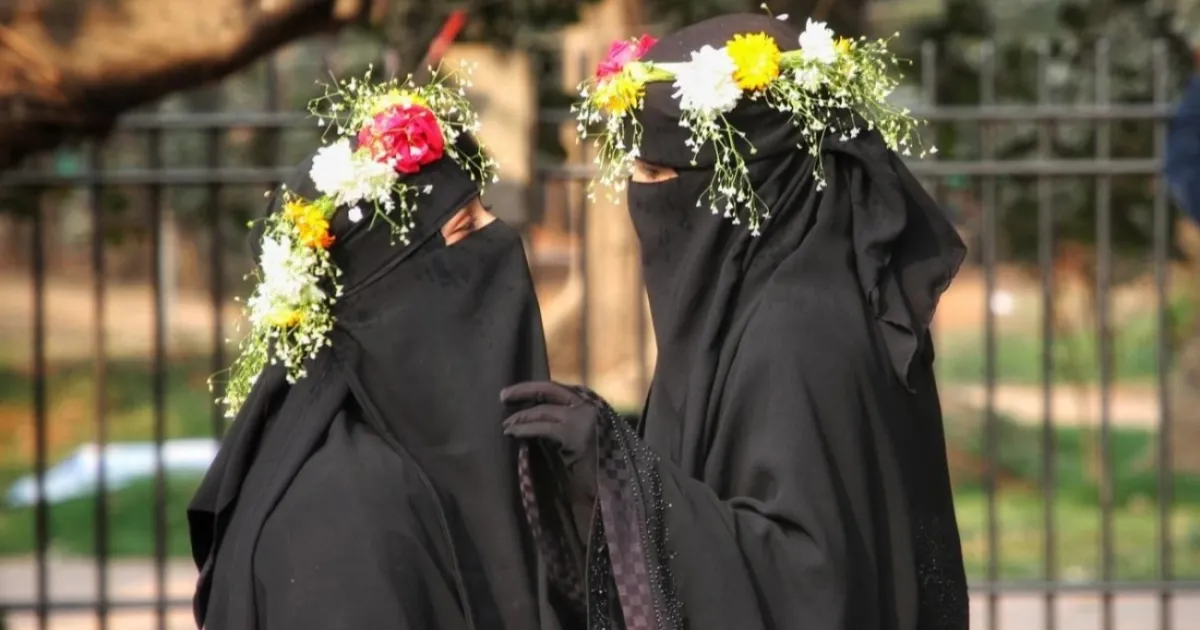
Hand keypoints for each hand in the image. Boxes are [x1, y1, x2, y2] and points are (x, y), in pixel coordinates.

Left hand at [501, 381, 598, 500]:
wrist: (602, 493)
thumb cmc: (586, 468)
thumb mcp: (572, 436)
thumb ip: (558, 420)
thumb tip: (527, 410)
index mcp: (590, 404)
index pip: (556, 388)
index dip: (531, 388)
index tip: (511, 392)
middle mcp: (590, 406)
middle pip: (550, 390)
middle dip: (523, 391)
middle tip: (502, 396)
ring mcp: (584, 419)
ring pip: (544, 410)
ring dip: (520, 417)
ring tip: (506, 426)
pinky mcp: (576, 435)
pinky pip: (544, 427)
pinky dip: (525, 428)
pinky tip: (513, 432)